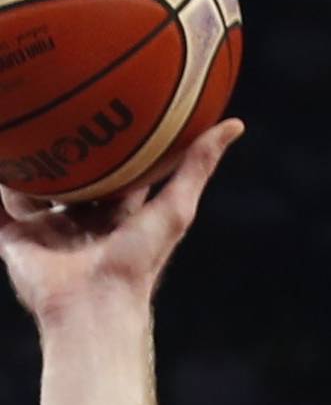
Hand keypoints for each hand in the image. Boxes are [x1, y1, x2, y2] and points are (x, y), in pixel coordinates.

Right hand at [0, 120, 242, 326]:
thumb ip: (197, 168)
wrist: (91, 306)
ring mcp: (47, 228)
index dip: (113, 138)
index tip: (110, 100)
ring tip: (13, 118)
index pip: (117, 169)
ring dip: (23, 158)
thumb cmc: (137, 262)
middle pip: (71, 173)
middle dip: (63, 143)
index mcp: (118, 215)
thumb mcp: (175, 209)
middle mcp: (82, 220)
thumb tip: (235, 124)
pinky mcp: (15, 238)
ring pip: (31, 185)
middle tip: (53, 98)